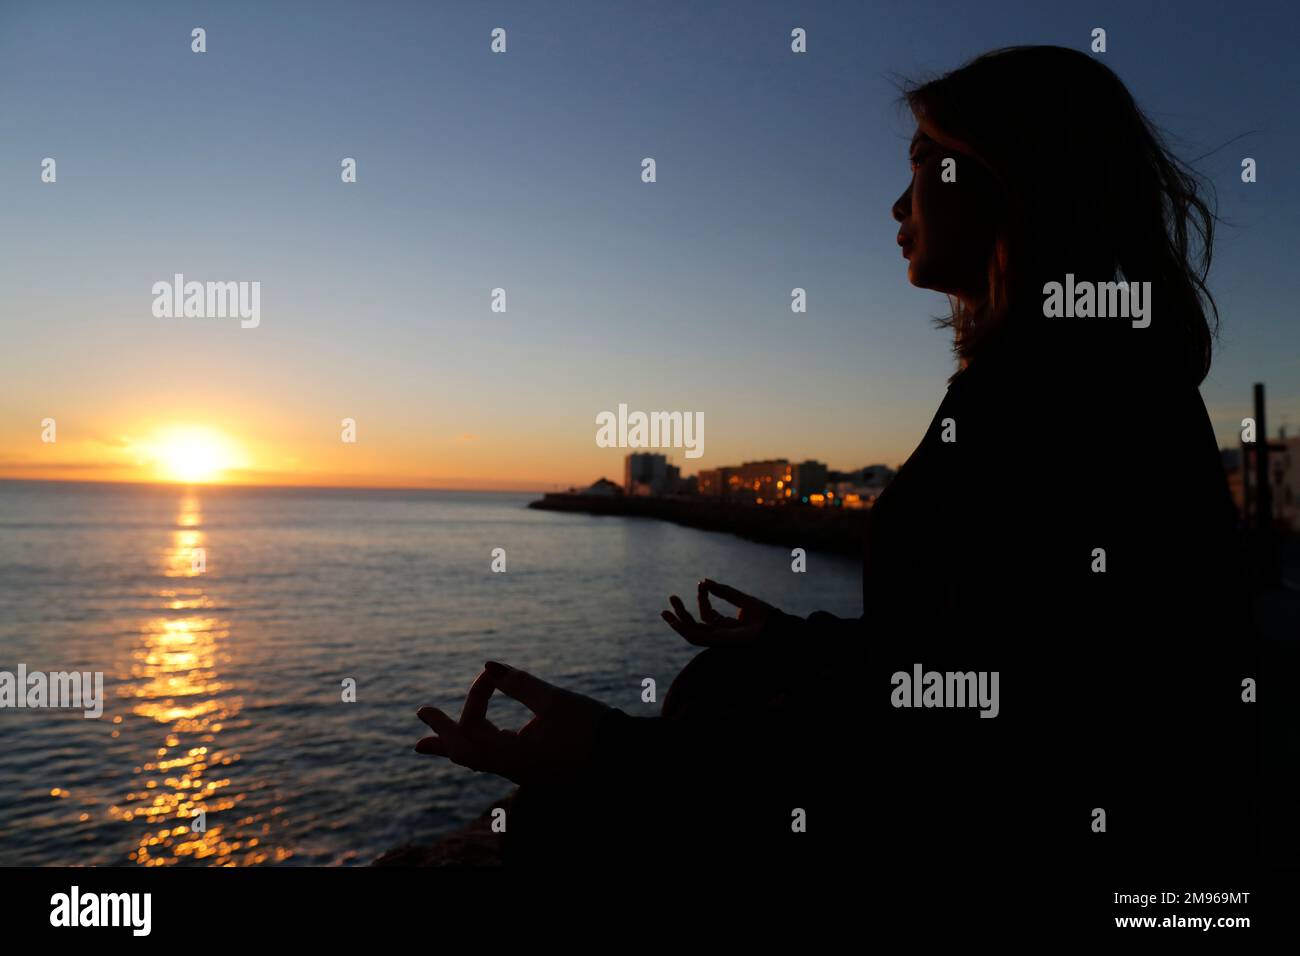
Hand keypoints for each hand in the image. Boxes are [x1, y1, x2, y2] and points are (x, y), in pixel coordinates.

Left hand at [414, 661, 610, 785]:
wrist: (623, 756)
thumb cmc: (592, 727)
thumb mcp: (555, 700)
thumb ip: (519, 683)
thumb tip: (487, 665)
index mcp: (513, 756)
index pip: (474, 727)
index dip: (475, 696)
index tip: (489, 675)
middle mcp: (512, 769)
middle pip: (466, 755)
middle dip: (442, 737)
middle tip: (420, 723)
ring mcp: (522, 772)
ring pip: (478, 761)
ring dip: (454, 747)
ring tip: (430, 745)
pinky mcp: (533, 769)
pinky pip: (494, 761)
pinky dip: (477, 750)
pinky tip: (477, 741)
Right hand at [661, 579, 778, 646]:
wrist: (777, 629)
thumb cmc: (766, 616)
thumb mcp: (741, 599)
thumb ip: (723, 591)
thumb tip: (704, 581)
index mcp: (727, 626)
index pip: (707, 613)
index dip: (702, 597)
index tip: (702, 583)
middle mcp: (721, 634)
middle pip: (696, 624)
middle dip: (682, 613)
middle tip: (671, 597)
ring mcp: (719, 639)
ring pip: (692, 633)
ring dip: (677, 623)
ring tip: (665, 612)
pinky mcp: (719, 642)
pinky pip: (697, 638)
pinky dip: (684, 629)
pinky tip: (676, 621)